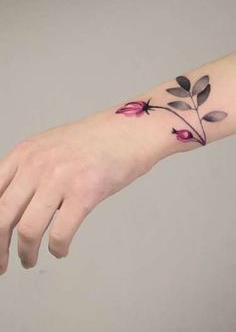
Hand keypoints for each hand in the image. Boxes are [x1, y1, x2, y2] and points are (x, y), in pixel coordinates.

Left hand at [0, 107, 164, 272]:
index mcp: (24, 153)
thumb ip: (29, 172)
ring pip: (28, 230)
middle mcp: (37, 164)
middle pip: (2, 217)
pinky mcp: (85, 193)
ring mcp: (60, 178)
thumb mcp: (50, 148)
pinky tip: (60, 250)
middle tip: (2, 263)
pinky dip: (57, 248)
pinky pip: (60, 233)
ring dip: (26, 253)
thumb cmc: (94, 140)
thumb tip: (16, 206)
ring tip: (30, 260)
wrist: (129, 130)